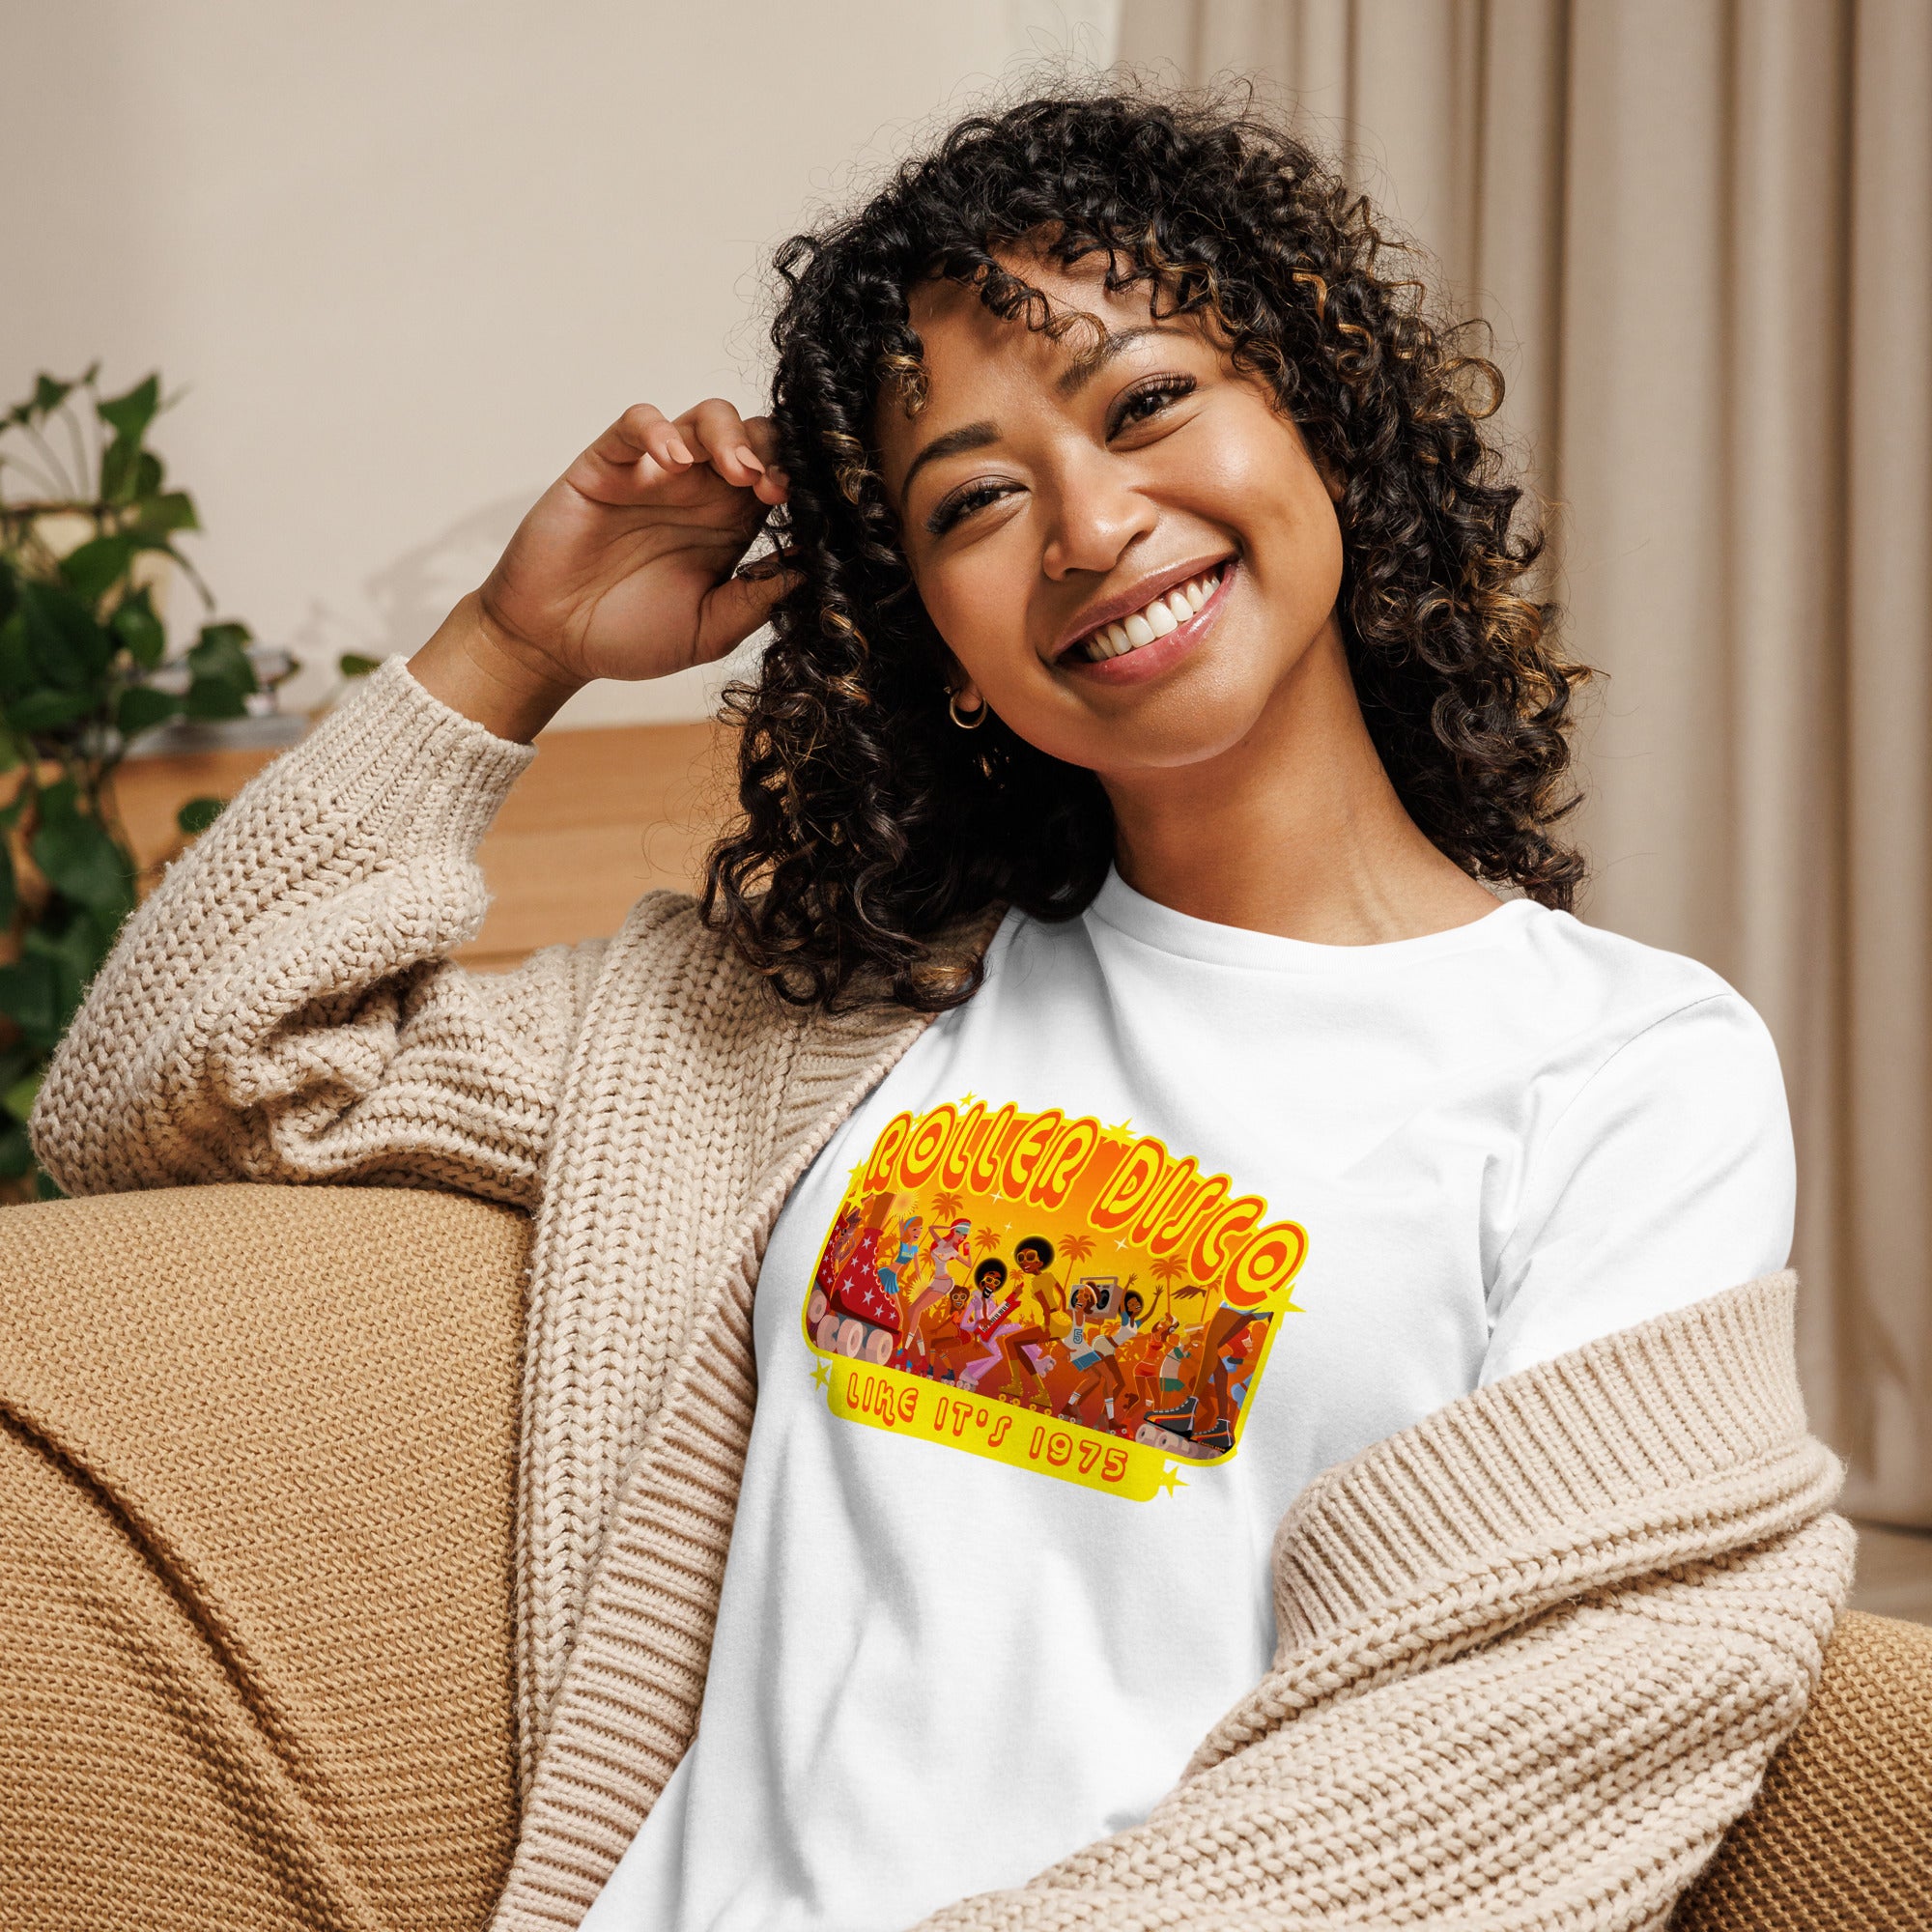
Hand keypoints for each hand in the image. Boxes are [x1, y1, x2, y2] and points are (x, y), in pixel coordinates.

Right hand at [413, 399, 792, 739]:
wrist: (554, 643)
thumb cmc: (630, 637)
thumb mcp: (709, 631)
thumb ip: (756, 601)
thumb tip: (812, 571)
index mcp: (731, 526)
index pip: (779, 479)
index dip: (797, 482)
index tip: (802, 508)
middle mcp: (700, 492)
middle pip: (753, 437)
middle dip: (772, 451)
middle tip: (773, 487)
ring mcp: (654, 473)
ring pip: (704, 418)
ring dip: (729, 435)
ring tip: (737, 471)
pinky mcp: (607, 464)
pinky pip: (636, 423)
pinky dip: (659, 430)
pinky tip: (672, 461)